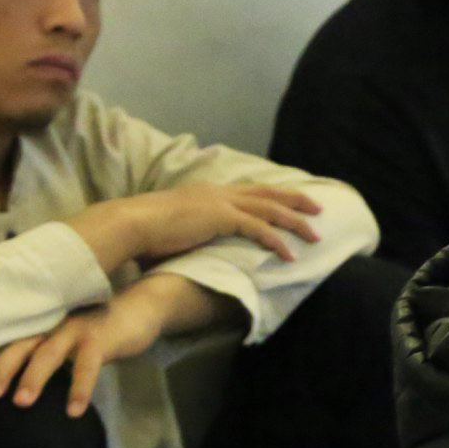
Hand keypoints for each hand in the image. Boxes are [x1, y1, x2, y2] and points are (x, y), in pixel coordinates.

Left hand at [0, 274, 225, 415]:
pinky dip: (79, 388)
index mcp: (43, 326)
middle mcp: (54, 324)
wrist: (141, 307)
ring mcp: (77, 329)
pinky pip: (87, 365)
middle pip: (22, 344)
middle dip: (3, 369)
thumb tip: (21, 387)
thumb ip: (48, 354)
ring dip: (34, 377)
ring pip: (49, 352)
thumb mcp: (68, 339)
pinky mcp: (101, 339)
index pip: (11, 343)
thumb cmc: (98, 330)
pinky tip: (74, 411)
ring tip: (21, 403)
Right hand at [70, 183, 321, 273]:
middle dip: (295, 200)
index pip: (248, 190)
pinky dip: (277, 242)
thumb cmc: (144, 231)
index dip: (272, 194)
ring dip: (295, 222)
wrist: (130, 223)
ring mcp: (221, 203)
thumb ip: (189, 230)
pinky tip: (289, 256)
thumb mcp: (173, 226)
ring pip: (270, 209)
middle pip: (267, 193)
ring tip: (315, 235)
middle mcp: (218, 192)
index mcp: (207, 192)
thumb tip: (191, 243)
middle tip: (318, 207)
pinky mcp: (221, 218)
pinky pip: (259, 229)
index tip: (291, 199)